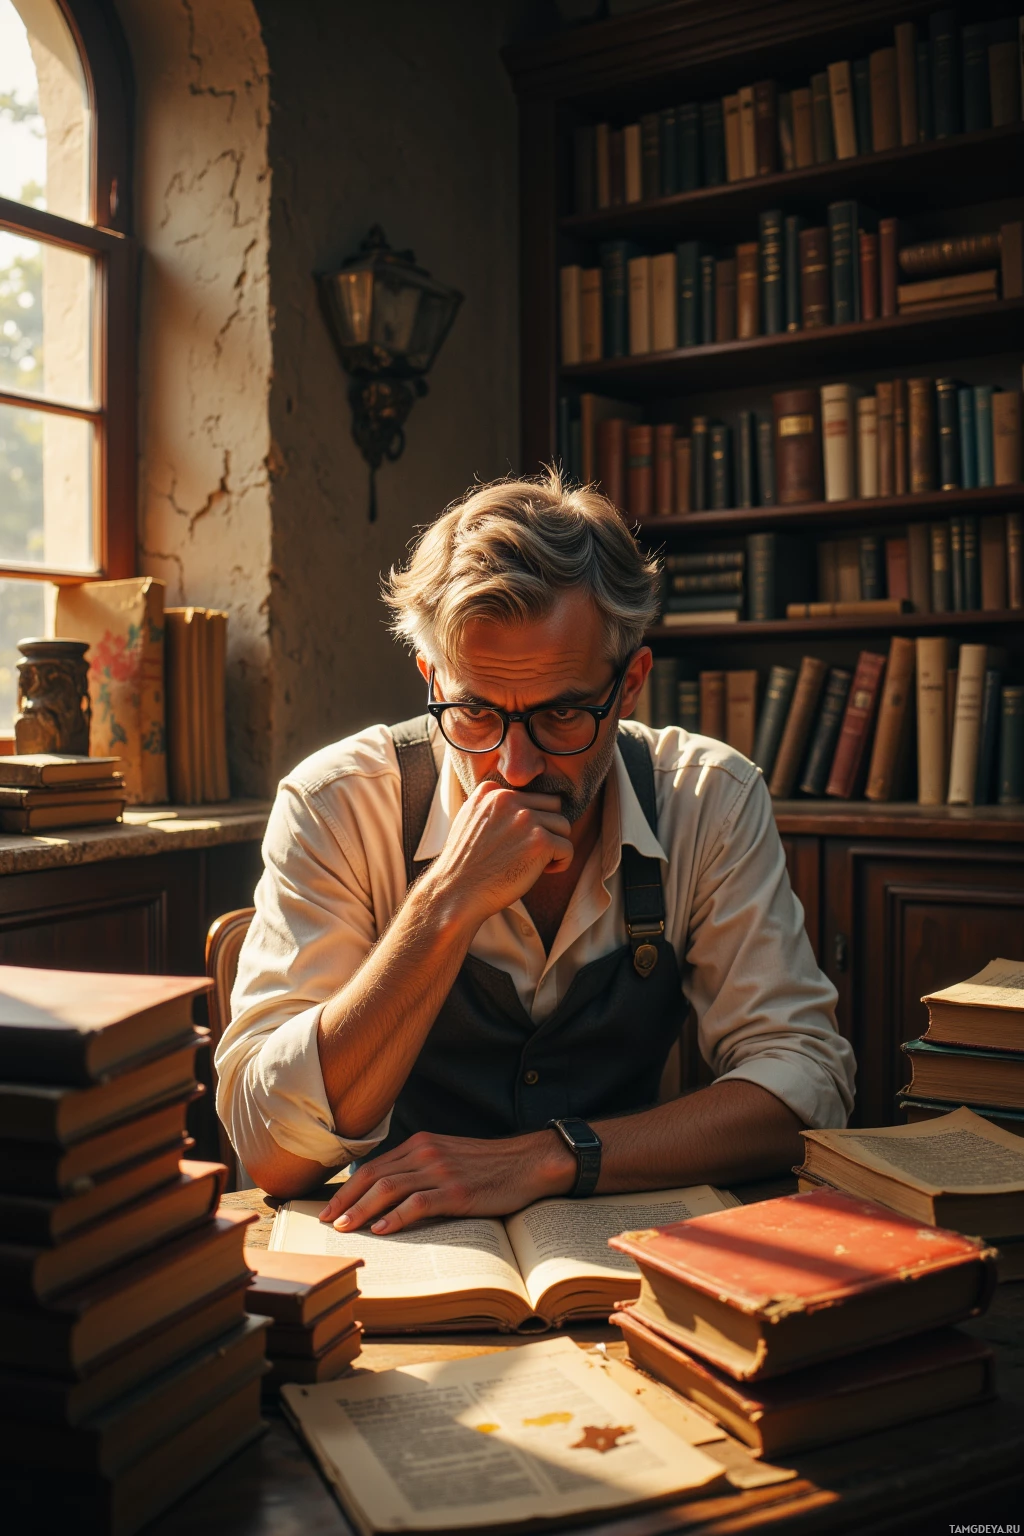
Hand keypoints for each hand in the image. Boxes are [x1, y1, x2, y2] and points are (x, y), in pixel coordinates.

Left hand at [317, 1129, 576, 1233]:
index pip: (374, 1165)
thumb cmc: (489, 1166)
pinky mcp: (456, 1191)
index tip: (330, 1207)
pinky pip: (417, 1203)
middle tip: (328, 1222)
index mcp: (421, 1144)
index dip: (348, 1187)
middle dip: (346, 1200)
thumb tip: (388, 1193)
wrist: (528, 1162)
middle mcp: (426, 1152)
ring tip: (346, 1228)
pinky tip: (381, 1230)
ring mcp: (441, 1171)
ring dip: (362, 1210)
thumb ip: (420, 1168)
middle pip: (373, 1175)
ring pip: (389, 1189)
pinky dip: (395, 1217)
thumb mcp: (449, 1157)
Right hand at [422, 781, 572, 931]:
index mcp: (491, 792)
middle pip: (553, 806)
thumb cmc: (465, 866)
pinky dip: (562, 863)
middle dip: (548, 829)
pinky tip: (543, 872)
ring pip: (563, 825)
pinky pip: (568, 848)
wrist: (456, 893)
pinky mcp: (540, 841)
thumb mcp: (469, 822)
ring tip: (536, 863)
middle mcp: (509, 799)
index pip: (531, 796)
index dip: (532, 820)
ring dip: (555, 846)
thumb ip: (493, 808)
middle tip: (533, 852)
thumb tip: (526, 806)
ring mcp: (525, 818)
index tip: (519, 842)